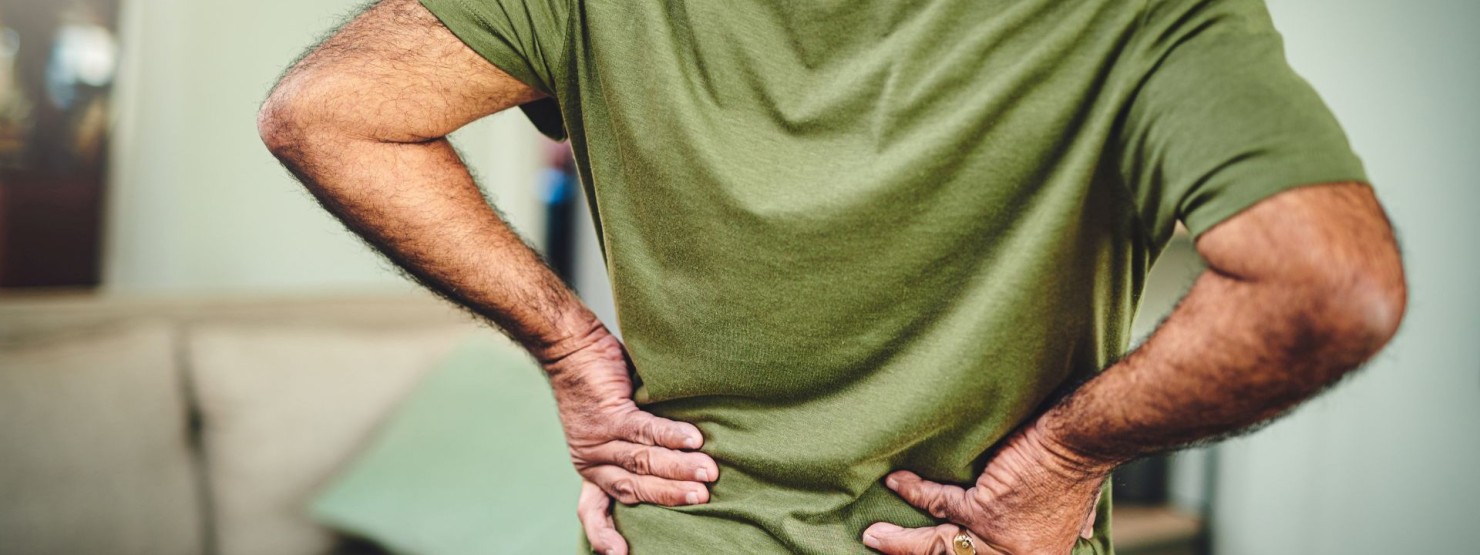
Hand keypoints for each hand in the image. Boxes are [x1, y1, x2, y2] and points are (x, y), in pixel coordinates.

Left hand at [543, 331, 717, 554]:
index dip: (605, 534)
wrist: (569, 345)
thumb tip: (681, 457)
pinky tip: (695, 440)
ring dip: (679, 468)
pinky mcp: (610, 413)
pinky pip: (646, 430)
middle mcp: (591, 458)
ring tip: (709, 472)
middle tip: (703, 497)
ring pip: (644, 461)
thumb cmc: (597, 382)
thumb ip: (635, 446)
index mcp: (590, 466)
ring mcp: (599, 437)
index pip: (594, 508)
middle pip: (634, 488)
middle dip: (671, 495)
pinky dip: (672, 437)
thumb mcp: (609, 424)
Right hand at [862, 424, 1110, 554]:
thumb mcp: (1079, 511)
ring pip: (939, 542)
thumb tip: (1085, 531)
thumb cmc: (1077, 466)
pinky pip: (939, 505)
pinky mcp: (985, 510)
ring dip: (901, 540)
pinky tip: (897, 482)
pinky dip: (914, 491)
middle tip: (883, 546)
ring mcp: (999, 538)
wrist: (1078, 441)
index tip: (938, 548)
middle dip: (913, 553)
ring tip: (875, 534)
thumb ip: (1071, 526)